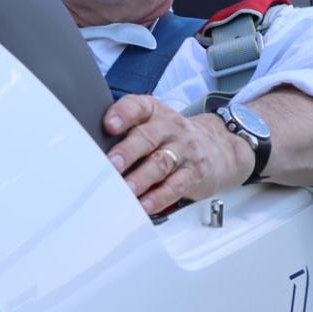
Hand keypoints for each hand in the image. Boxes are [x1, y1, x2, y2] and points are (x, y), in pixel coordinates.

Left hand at [105, 95, 253, 214]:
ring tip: (126, 190)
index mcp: (155, 112)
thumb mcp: (156, 123)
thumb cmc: (174, 137)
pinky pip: (176, 185)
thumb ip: (129, 131)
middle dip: (128, 151)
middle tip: (111, 165)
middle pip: (147, 137)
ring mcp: (184, 150)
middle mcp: (170, 128)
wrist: (221, 147)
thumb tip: (91, 150)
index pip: (138, 106)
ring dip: (141, 178)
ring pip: (161, 163)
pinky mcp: (195, 173)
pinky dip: (159, 197)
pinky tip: (145, 205)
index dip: (123, 114)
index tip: (108, 125)